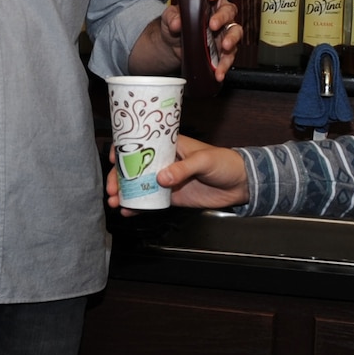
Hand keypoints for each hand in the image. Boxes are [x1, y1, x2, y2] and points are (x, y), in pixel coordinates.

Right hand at [104, 134, 248, 210]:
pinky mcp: (172, 197)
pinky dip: (138, 207)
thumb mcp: (204, 160)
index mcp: (169, 145)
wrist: (241, 184)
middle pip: (133, 167)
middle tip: (112, 189)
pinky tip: (127, 211)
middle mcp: (163, 161)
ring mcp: (166, 180)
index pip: (141, 142)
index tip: (113, 159)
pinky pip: (151, 201)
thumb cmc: (225, 163)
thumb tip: (161, 178)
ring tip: (114, 202)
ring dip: (124, 193)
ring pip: (139, 185)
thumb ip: (183, 169)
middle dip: (119, 177)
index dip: (123, 149)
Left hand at [136, 0, 243, 81]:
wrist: (171, 45)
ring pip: (235, 31)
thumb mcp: (169, 18)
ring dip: (231, 39)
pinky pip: (229, 55)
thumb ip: (172, 17)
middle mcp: (220, 13)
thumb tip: (177, 21)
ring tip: (225, 47)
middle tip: (213, 25)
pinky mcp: (224, 49)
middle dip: (223, 17)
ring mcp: (224, 31)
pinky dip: (225, 63)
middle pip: (229, 10)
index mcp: (209, 0)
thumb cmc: (175, 24)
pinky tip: (219, 71)